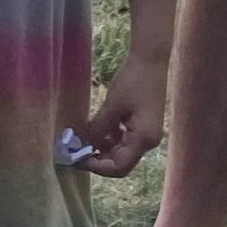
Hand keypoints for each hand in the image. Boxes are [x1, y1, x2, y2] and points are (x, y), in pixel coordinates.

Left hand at [79, 55, 167, 177]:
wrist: (151, 59)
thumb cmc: (133, 81)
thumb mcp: (112, 106)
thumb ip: (98, 129)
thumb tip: (80, 146)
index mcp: (144, 139)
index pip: (119, 167)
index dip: (97, 166)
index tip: (77, 158)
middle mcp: (148, 142)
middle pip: (120, 162)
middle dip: (98, 158)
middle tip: (76, 150)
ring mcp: (147, 134)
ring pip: (121, 151)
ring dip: (102, 147)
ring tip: (82, 138)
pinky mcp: (143, 126)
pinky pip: (125, 140)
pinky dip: (110, 137)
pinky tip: (96, 128)